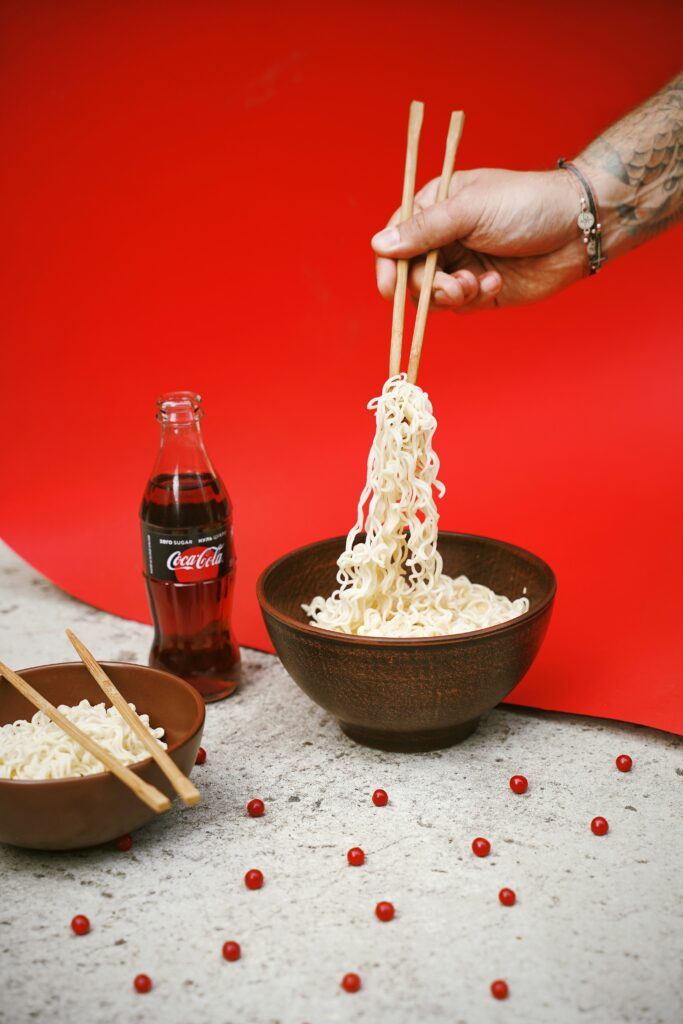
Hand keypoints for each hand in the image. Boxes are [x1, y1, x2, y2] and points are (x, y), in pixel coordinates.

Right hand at [371, 168, 585, 312]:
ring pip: (431, 295)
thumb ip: (425, 229)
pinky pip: (459, 306)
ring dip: (449, 295)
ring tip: (475, 284)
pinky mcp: (480, 289)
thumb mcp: (470, 210)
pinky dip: (474, 297)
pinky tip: (497, 281)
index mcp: (436, 206)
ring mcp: (461, 265)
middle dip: (426, 285)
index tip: (389, 287)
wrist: (579, 229)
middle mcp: (444, 237)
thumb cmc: (527, 204)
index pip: (396, 237)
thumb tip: (379, 244)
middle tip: (451, 286)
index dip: (388, 264)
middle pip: (410, 273)